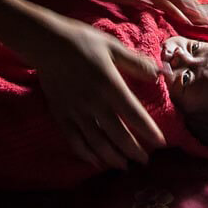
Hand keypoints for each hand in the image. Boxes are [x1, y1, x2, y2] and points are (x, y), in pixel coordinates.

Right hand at [27, 13, 166, 170]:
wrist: (46, 43)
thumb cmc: (82, 42)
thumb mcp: (113, 47)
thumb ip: (136, 63)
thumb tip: (159, 74)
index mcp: (110, 85)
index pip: (134, 115)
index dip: (149, 131)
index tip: (160, 143)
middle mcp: (94, 103)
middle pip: (118, 134)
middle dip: (134, 150)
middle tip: (145, 160)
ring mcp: (76, 112)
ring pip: (97, 143)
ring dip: (113, 157)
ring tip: (124, 165)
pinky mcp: (61, 116)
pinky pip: (74, 141)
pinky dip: (86, 154)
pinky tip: (96, 161)